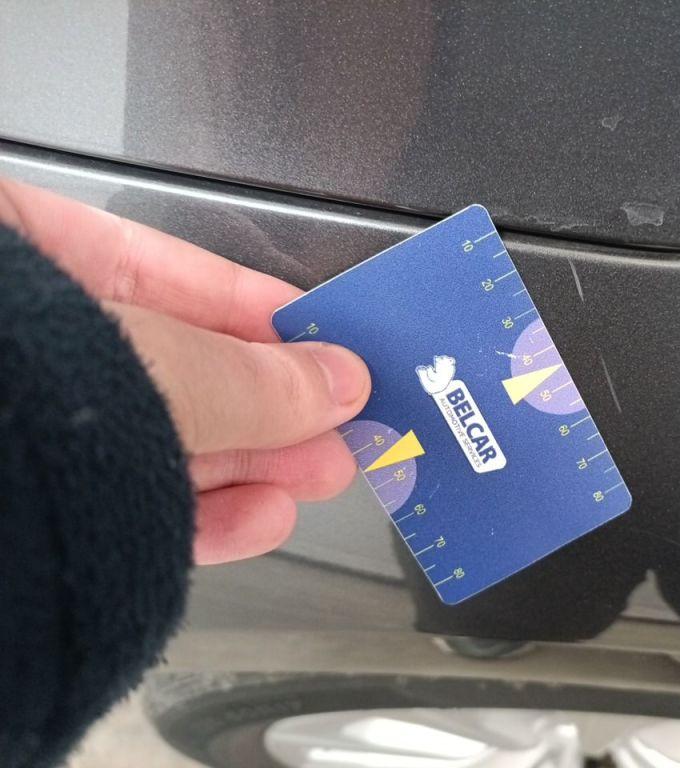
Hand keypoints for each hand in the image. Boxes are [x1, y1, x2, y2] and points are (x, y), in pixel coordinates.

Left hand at [0, 178, 369, 563]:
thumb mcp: (136, 362)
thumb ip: (242, 374)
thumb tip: (333, 380)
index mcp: (11, 251)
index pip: (162, 269)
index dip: (260, 310)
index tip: (329, 342)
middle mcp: (9, 336)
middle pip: (167, 364)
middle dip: (270, 402)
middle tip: (342, 426)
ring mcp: (13, 422)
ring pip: (146, 441)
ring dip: (244, 464)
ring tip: (315, 478)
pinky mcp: (21, 502)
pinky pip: (118, 500)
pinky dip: (193, 513)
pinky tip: (254, 517)